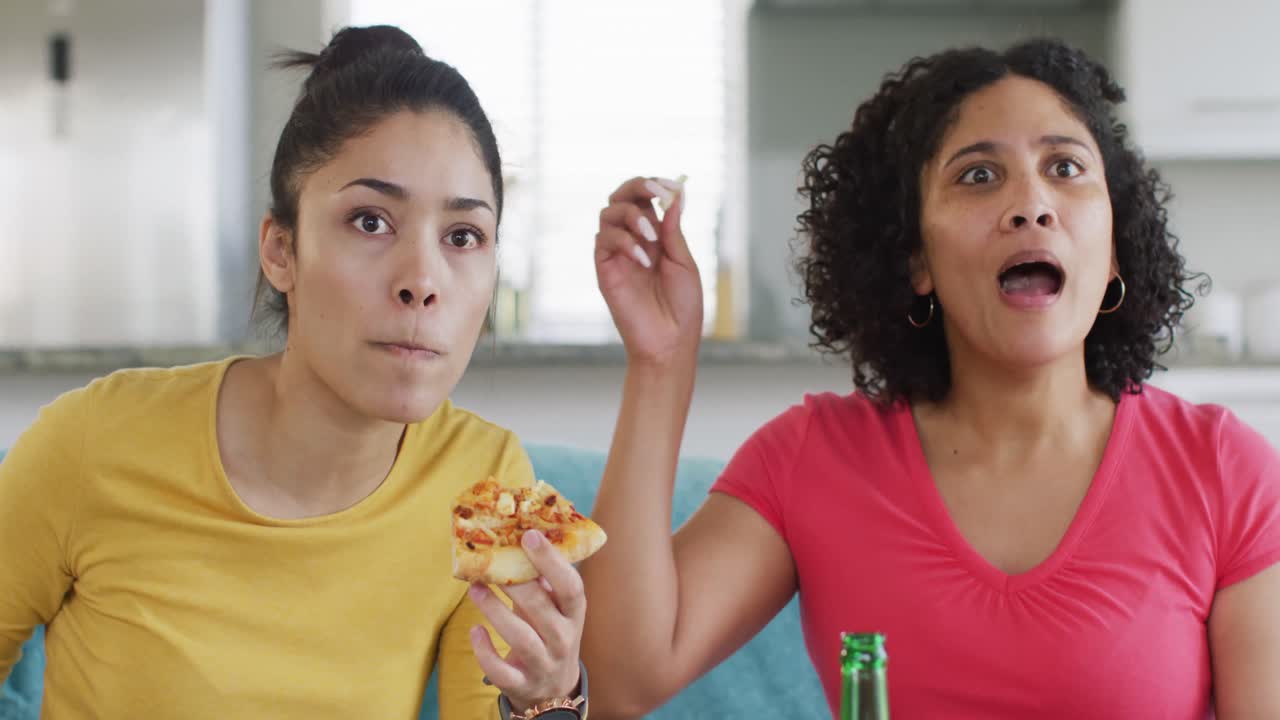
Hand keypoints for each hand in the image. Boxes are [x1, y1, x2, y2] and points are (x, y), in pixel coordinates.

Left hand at [468, 530, 584, 712]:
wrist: (553, 688)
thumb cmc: (550, 632)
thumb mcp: (556, 608)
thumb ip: (544, 579)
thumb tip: (522, 534)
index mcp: (574, 614)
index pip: (571, 587)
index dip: (552, 561)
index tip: (529, 536)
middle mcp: (563, 639)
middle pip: (542, 610)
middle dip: (517, 585)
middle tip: (492, 563)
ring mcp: (543, 664)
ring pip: (520, 639)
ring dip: (495, 611)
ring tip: (475, 589)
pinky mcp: (521, 683)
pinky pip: (501, 671)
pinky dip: (485, 652)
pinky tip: (475, 630)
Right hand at [595, 176, 703, 367]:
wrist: (670, 342)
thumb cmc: (682, 308)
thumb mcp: (684, 262)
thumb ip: (673, 230)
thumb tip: (675, 196)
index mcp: (655, 237)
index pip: (645, 198)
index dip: (655, 185)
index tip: (671, 185)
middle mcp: (633, 240)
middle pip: (621, 197)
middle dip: (637, 186)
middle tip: (655, 192)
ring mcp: (616, 254)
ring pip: (609, 213)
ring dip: (633, 216)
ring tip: (652, 238)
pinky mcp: (605, 269)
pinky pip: (604, 240)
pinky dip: (624, 241)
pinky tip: (643, 260)